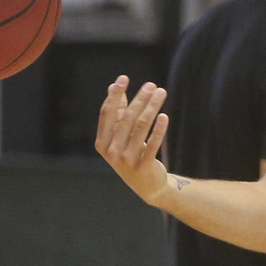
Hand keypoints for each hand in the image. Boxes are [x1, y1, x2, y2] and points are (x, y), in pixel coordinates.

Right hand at [95, 76, 170, 203]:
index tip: (124, 78)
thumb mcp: (120, 137)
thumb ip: (116, 113)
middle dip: (139, 99)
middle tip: (151, 84)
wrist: (148, 187)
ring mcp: (127, 160)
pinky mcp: (144, 167)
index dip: (115, 95)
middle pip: (126, 118)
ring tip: (160, 92)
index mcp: (102, 143)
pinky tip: (163, 116)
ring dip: (151, 107)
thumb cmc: (132, 155)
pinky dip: (158, 129)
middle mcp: (112, 152)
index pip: (107, 114)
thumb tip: (113, 86)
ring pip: (140, 127)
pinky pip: (152, 144)